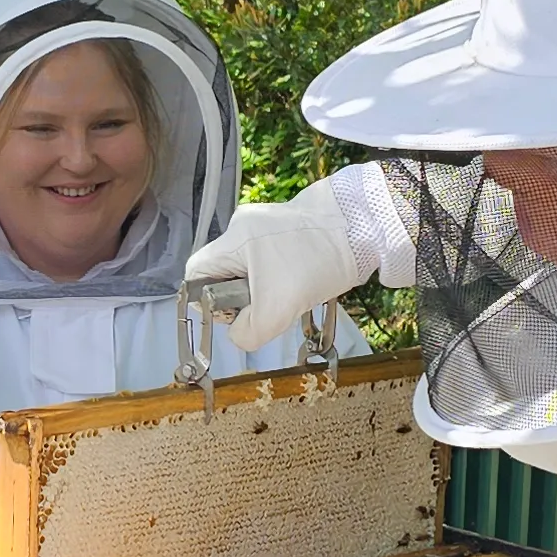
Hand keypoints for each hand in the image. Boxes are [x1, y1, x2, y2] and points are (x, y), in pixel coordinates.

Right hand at [182, 192, 369, 350]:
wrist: (362, 228)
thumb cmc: (315, 263)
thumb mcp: (276, 312)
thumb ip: (246, 332)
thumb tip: (239, 333)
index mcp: (233, 240)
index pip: (195, 274)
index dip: (204, 300)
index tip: (233, 313)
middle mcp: (243, 226)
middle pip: (223, 273)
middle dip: (241, 297)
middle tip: (267, 308)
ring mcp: (266, 224)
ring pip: (249, 269)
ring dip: (263, 289)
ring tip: (290, 295)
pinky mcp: (288, 227)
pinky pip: (270, 260)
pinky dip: (281, 277)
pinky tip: (301, 281)